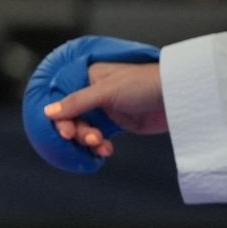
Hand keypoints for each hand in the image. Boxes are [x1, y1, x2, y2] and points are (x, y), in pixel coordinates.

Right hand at [42, 61, 167, 156]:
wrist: (178, 98)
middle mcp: (93, 93)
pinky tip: (106, 150)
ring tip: (101, 144)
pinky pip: (98, 138)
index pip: (63, 98)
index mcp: (87, 77)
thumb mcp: (106, 91)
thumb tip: (48, 112)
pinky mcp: (116, 124)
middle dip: (78, 130)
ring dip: (89, 140)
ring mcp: (105, 109)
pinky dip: (99, 146)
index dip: (62, 116)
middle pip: (71, 117)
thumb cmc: (145, 84)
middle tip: (89, 138)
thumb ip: (76, 102)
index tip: (66, 130)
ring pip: (84, 129)